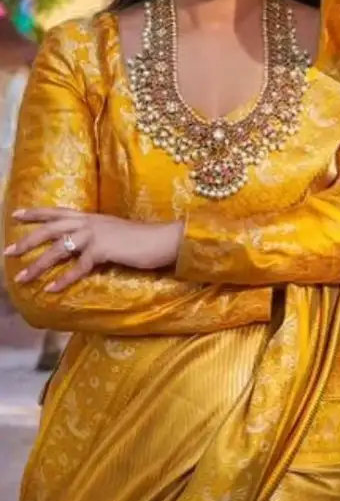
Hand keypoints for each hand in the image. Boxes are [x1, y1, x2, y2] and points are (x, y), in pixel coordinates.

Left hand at [5, 209, 182, 291]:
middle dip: (28, 240)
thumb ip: (98, 236)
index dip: (36, 212)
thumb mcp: (115, 232)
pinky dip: (63, 279)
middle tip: (9, 252)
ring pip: (59, 249)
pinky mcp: (104, 249)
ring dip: (38, 264)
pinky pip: (78, 267)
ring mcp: (97, 234)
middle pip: (51, 229)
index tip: (16, 214)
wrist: (164, 239)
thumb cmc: (143, 239)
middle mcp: (91, 222)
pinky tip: (51, 289)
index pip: (58, 211)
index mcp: (92, 217)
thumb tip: (85, 247)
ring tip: (22, 277)